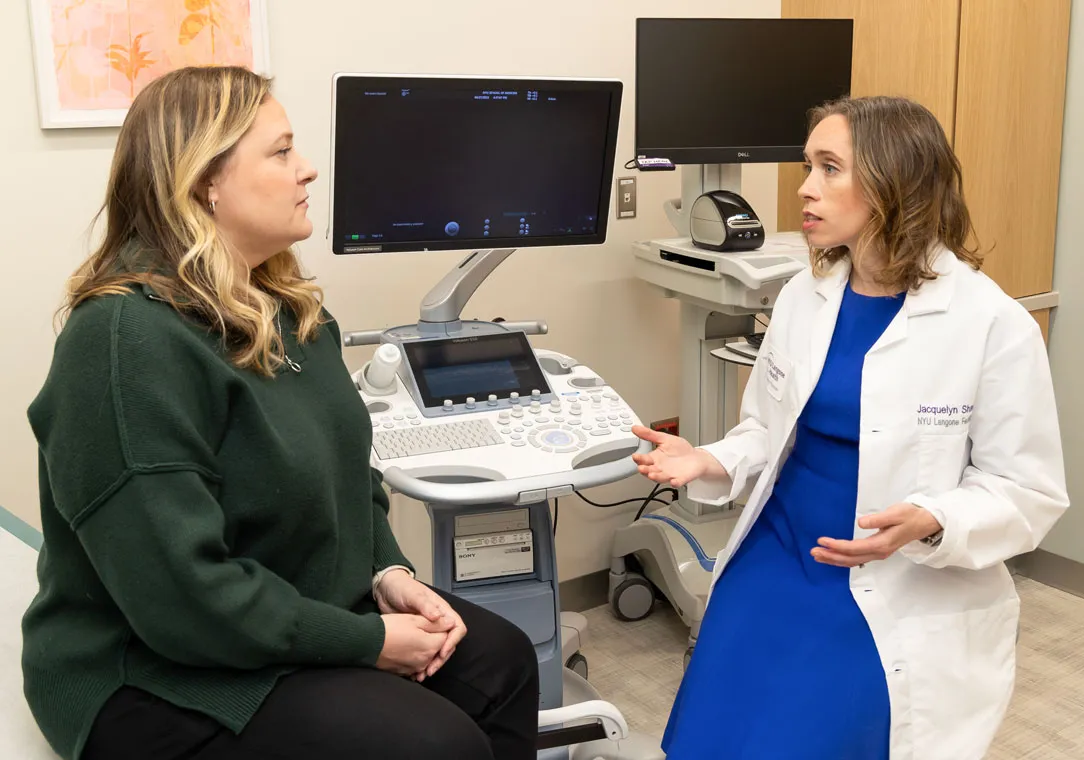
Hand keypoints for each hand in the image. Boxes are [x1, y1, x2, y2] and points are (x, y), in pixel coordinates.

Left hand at [373, 571, 466, 679]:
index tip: (442, 652)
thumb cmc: (401, 587)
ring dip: (432, 663)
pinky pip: (424, 652)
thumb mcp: (413, 595)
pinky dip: (422, 662)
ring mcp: (427, 630)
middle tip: (431, 669)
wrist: (385, 589)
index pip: (456, 628)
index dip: (452, 641)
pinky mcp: (417, 636)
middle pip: (448, 642)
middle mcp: (438, 621)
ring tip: (423, 674)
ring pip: (437, 650)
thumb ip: (425, 605)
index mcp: (442, 610)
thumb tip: (439, 616)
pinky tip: (414, 671)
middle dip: (442, 657)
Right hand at [630, 425, 725, 487]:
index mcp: (655, 458)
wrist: (696, 457)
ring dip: (656, 477)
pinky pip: (677, 482)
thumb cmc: (680, 450)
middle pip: (650, 470)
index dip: (639, 459)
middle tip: (641, 468)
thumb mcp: (664, 438)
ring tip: (652, 475)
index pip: (644, 459)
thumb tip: (635, 428)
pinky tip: (673, 481)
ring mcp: (670, 474)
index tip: (635, 456)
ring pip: (661, 477)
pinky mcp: (681, 478)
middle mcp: (660, 468)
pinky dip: (675, 483)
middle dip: (645, 470)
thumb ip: (649, 435)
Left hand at [811, 503, 942, 566]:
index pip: (854, 548)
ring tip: (817, 555)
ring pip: (853, 561)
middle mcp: (879, 552)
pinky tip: (833, 556)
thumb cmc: (910, 515)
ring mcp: (878, 553)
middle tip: (813, 551)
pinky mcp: (877, 551)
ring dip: (835, 559)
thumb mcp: (895, 513)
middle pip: (850, 559)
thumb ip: (878, 519)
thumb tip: (860, 523)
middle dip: (831, 556)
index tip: (822, 540)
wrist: (925, 522)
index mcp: (881, 544)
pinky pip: (857, 558)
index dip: (836, 546)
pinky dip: (843, 558)